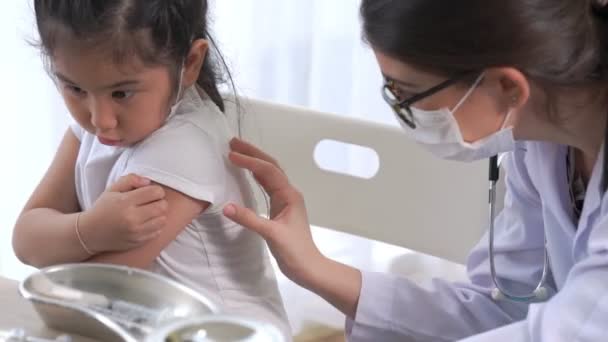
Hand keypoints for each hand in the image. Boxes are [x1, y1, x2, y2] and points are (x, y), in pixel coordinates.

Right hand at [79, 174, 167, 252]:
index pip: (155, 192)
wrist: (90, 233)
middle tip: (152, 202)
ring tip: (149, 212)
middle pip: (162, 206)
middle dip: (160, 201)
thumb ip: (130, 180)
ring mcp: (136, 232)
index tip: (150, 192)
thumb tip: (148, 182)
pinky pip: (158, 232)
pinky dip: (155, 226)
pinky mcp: (138, 242)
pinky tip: (146, 222)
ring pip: (163, 220)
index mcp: (125, 202)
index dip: (157, 190)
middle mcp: (132, 218)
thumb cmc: (103, 208)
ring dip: (159, 214)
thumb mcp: (112, 189)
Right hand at [223, 138, 324, 286]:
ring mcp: (285, 200)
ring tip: (237, 152)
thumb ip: (249, 219)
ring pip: (269, 174)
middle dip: (253, 153)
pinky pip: (267, 186)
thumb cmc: (294, 251)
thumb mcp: (271, 235)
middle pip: (270, 166)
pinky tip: (248, 173)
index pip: (268, 171)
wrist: (308, 267)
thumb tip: (226, 206)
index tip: (231, 154)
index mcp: (289, 195)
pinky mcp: (280, 209)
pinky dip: (256, 176)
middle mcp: (288, 193)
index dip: (250, 161)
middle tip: (233, 142)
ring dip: (254, 162)